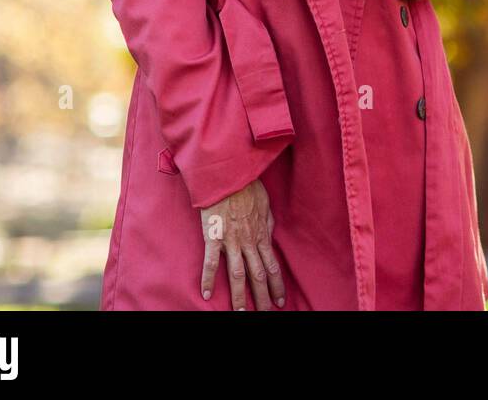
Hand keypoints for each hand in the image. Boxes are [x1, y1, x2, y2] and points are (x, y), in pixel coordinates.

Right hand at [199, 177, 284, 308]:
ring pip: (237, 274)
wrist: (229, 174)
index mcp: (261, 234)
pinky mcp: (214, 237)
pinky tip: (207, 294)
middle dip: (262, 296)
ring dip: (240, 296)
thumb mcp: (265, 204)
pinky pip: (211, 262)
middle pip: (257, 275)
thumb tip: (270, 235)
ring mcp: (231, 241)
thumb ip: (268, 222)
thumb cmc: (248, 186)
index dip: (277, 284)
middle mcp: (249, 241)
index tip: (280, 300)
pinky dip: (209, 279)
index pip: (272, 265)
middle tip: (265, 312)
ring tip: (241, 312)